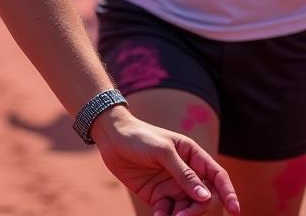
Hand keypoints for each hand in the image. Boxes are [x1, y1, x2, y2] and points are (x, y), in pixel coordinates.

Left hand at [93, 107, 238, 215]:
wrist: (109, 137)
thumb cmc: (138, 136)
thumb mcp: (162, 151)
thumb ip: (183, 173)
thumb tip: (205, 197)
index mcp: (193, 156)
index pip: (218, 177)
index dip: (229, 193)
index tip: (235, 211)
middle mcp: (187, 173)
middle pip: (205, 198)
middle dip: (199, 210)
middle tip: (184, 215)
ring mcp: (173, 186)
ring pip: (189, 209)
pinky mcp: (158, 196)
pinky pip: (170, 213)